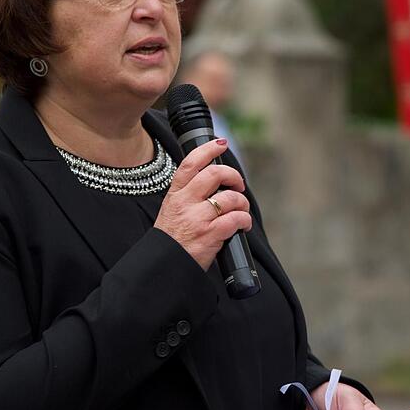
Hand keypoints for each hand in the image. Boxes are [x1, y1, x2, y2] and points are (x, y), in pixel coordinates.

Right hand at [154, 138, 251, 269]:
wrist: (164, 265)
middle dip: (233, 176)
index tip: (221, 143)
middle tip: (238, 185)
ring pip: (230, 198)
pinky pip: (236, 220)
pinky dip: (245, 221)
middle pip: (214, 174)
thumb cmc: (172, 239)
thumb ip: (188, 195)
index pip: (190, 163)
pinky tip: (243, 225)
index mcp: (175, 195)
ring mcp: (197, 218)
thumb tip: (214, 181)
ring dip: (242, 203)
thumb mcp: (171, 210)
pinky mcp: (209, 235)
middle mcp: (185, 203)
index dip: (208, 150)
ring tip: (241, 210)